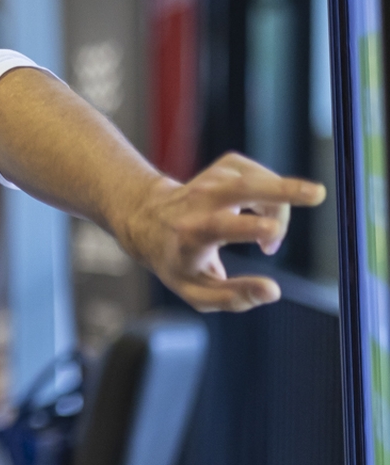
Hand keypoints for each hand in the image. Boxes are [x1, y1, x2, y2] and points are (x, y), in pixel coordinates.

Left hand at [115, 152, 327, 311]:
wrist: (147, 222)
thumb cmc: (178, 263)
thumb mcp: (197, 291)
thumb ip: (234, 297)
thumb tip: (273, 292)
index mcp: (190, 234)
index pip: (220, 225)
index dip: (250, 228)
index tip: (273, 237)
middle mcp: (199, 202)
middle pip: (241, 187)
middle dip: (280, 190)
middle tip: (316, 194)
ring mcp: (212, 180)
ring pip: (254, 178)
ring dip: (282, 198)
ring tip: (272, 240)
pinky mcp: (225, 167)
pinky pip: (260, 174)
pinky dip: (274, 193)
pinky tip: (265, 215)